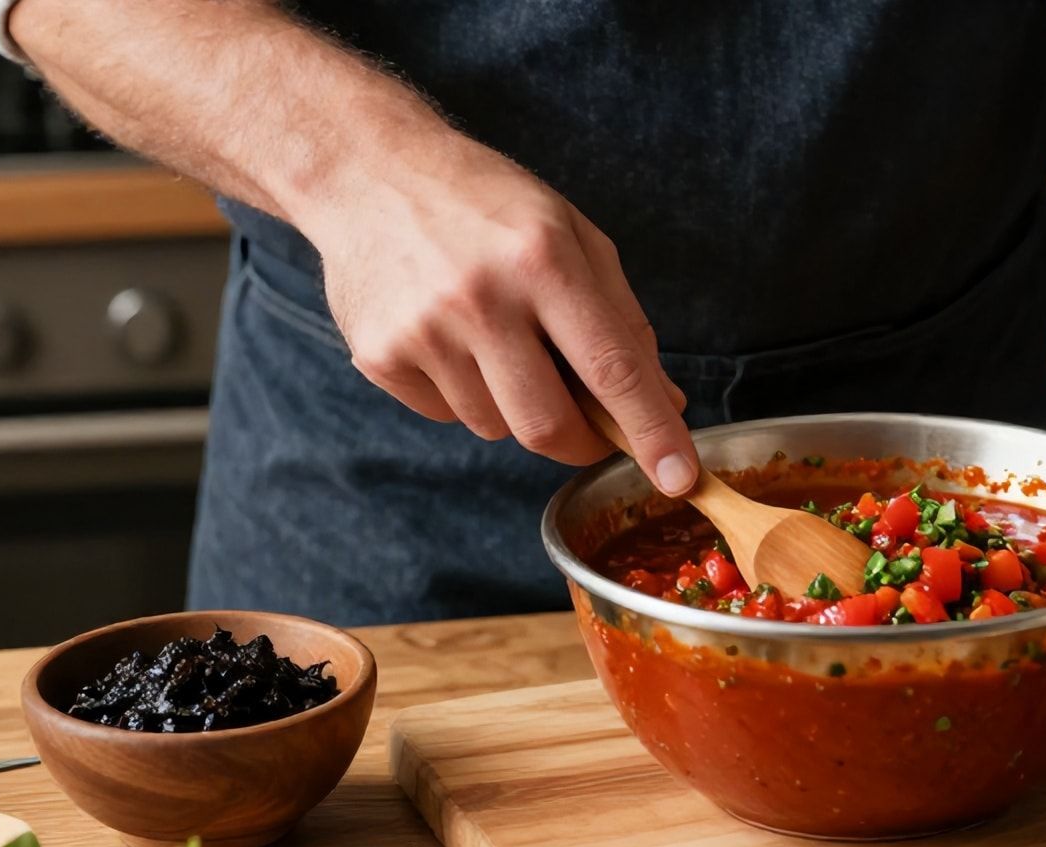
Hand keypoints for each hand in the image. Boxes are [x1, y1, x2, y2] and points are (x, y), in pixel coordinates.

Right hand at [301, 140, 696, 493]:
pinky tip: (451, 336)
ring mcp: (423, 330)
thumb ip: (623, 321)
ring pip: (497, 427)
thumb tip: (666, 403)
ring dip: (516, 406)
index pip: (611, 368)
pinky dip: (465, 393)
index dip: (651, 430)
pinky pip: (447, 414)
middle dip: (583, 443)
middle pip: (548, 426)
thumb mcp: (572, 236)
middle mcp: (481, 298)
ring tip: (498, 340)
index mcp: (543, 260)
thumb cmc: (486, 204)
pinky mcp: (380, 355)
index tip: (678, 477)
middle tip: (593, 427)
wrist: (367, 170)